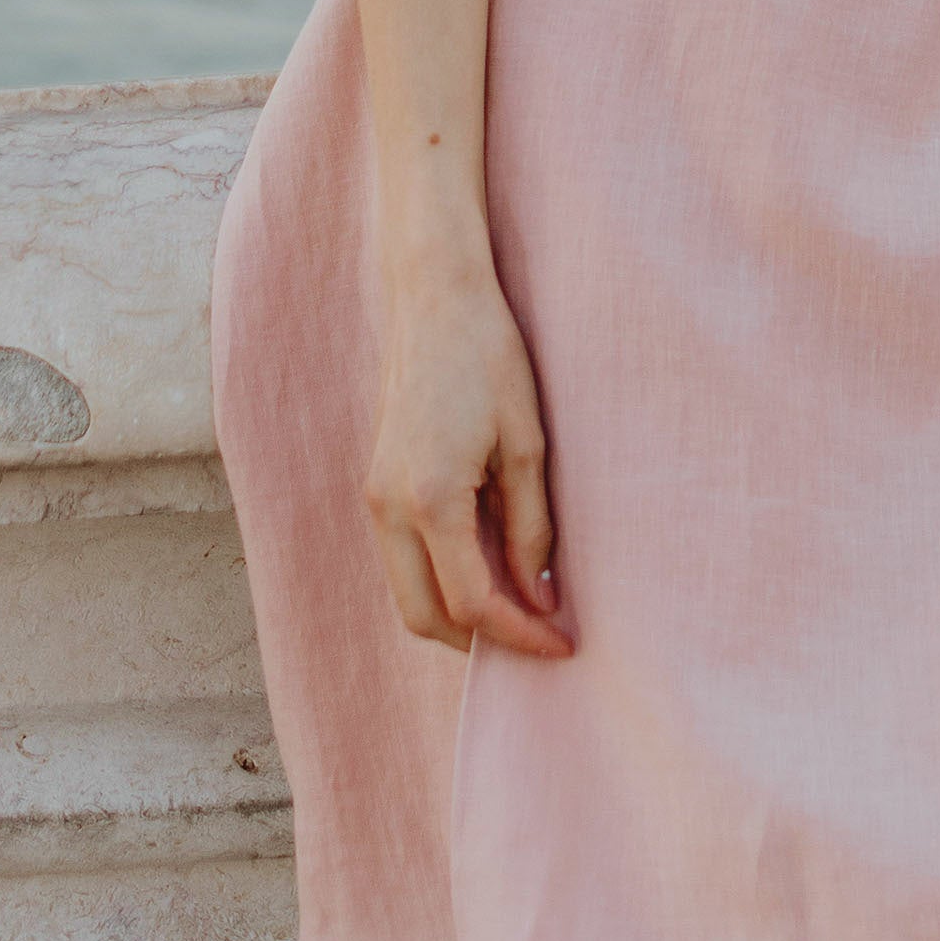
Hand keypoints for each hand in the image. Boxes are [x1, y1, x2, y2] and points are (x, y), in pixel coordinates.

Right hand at [363, 267, 573, 659]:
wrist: (433, 296)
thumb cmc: (488, 355)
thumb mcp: (527, 443)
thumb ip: (531, 529)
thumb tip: (540, 598)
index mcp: (431, 498)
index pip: (472, 603)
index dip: (521, 635)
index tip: (564, 645)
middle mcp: (389, 506)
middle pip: (424, 618)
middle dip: (481, 643)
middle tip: (538, 639)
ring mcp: (374, 495)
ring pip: (407, 593)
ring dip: (457, 616)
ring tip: (519, 609)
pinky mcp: (376, 483)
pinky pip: (402, 559)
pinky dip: (439, 581)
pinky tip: (487, 568)